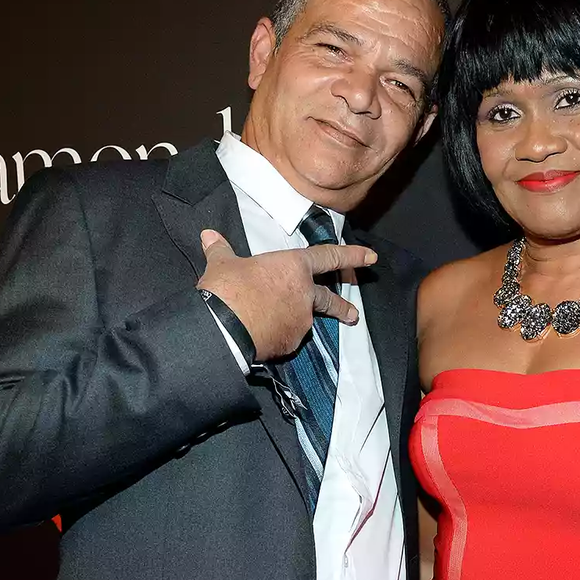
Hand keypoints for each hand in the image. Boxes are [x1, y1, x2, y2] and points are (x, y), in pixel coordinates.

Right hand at [197, 230, 376, 362]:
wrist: (223, 327)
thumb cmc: (227, 289)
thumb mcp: (223, 264)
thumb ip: (221, 250)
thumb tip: (208, 236)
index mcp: (294, 267)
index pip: (329, 256)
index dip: (352, 255)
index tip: (371, 257)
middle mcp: (305, 294)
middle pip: (330, 299)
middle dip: (343, 307)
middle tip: (352, 315)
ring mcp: (301, 321)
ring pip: (304, 321)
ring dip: (296, 322)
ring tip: (273, 323)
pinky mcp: (291, 343)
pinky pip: (288, 337)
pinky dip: (280, 335)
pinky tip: (263, 335)